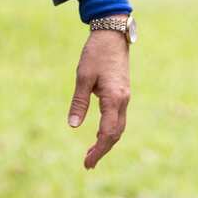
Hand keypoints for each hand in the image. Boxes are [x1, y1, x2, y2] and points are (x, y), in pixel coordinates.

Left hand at [67, 25, 130, 168]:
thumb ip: (79, 102)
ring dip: (107, 141)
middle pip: (116, 133)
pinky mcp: (122, 92)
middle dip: (102, 150)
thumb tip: (73, 126)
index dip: (97, 150)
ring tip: (92, 153)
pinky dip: (110, 130)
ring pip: (119, 126)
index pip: (107, 132)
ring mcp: (125, 96)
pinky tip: (99, 133)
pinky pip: (119, 117)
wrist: (112, 33)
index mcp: (114, 98)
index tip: (86, 162)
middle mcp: (123, 100)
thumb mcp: (83, 76)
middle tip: (87, 164)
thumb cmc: (96, 53)